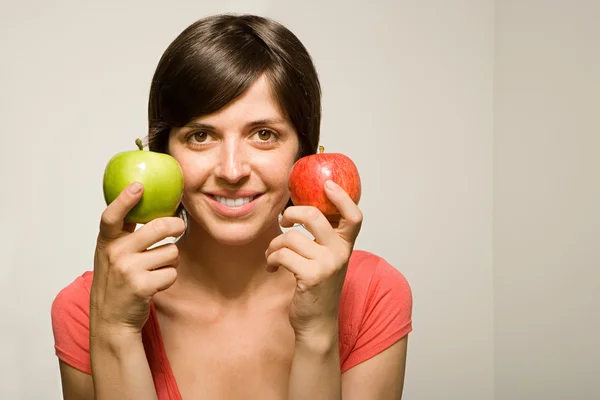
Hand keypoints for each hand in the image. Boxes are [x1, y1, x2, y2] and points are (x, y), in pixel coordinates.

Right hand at [90, 182, 185, 336]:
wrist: (110, 320)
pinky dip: (169, 278)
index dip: (124, 200)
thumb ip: (124, 232)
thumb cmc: (116, 282)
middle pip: (159, 227)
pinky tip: (156, 284)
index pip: (111, 216)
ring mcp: (128, 270)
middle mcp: (115, 253)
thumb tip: (146, 201)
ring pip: (171, 252)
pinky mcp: (142, 286)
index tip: (138, 186)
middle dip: (176, 226)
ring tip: (156, 270)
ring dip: (171, 261)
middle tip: (179, 227)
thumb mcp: (111, 254)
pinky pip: (172, 273)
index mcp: (107, 242)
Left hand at [265, 180, 362, 339]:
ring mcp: (327, 265)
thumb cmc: (317, 287)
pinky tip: (272, 267)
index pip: (354, 217)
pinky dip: (271, 259)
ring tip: (273, 255)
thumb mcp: (327, 259)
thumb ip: (323, 238)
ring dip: (274, 245)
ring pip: (291, 237)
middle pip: (315, 216)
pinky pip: (282, 254)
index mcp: (346, 246)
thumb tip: (302, 210)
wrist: (317, 323)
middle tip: (284, 221)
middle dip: (292, 214)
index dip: (342, 198)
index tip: (327, 185)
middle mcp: (340, 253)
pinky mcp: (310, 276)